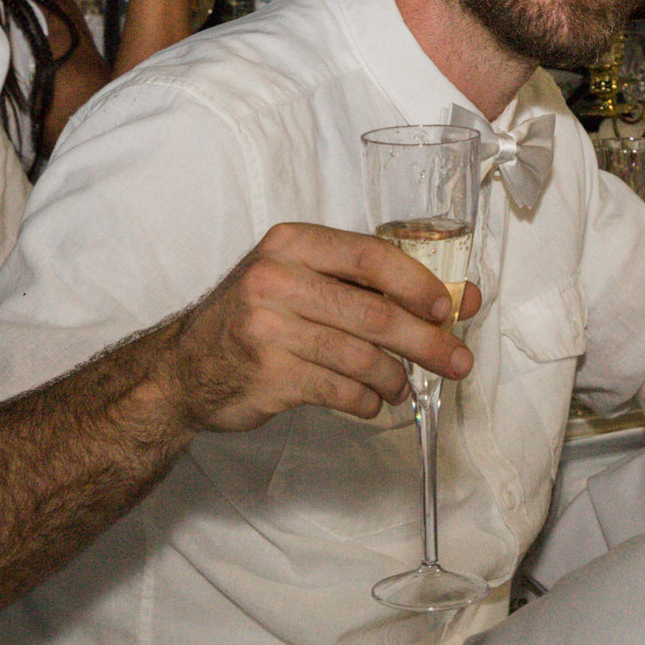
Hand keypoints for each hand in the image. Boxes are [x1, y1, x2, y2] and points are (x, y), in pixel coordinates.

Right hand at [151, 223, 476, 434]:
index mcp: (292, 243)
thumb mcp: (299, 279)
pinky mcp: (268, 375)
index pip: (371, 255)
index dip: (419, 283)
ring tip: (402, 387)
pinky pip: (340, 389)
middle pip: (374, 312)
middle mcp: (276, 279)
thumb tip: (457, 299)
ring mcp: (268, 328)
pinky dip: (366, 399)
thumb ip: (367, 285)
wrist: (185, 368)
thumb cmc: (257, 318)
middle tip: (458, 362)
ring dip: (395, 378)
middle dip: (427, 341)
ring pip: (361, 356)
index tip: (450, 309)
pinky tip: (370, 401)